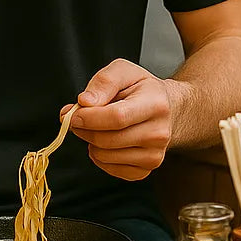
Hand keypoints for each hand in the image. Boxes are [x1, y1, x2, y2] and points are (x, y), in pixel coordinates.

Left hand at [66, 59, 175, 180]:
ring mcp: (155, 155)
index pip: (117, 118)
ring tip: (95, 127)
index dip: (89, 118)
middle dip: (84, 129)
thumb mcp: (124, 71)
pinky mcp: (147, 169)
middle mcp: (159, 133)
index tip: (74, 114)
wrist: (167, 110)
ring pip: (106, 156)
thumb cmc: (141, 88)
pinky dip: (99, 157)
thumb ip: (103, 82)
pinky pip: (111, 169)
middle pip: (108, 140)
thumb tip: (85, 101)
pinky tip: (105, 142)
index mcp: (155, 104)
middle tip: (77, 119)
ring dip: (90, 142)